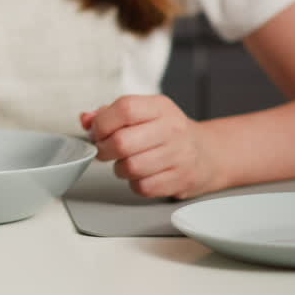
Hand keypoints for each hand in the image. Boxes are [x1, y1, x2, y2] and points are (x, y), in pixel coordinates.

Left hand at [80, 95, 223, 199]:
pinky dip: (136, 184)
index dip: (103, 123)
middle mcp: (172, 129)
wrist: (209, 153)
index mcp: (160, 107)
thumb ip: (110, 114)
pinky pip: (143, 187)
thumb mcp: (144, 113)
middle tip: (106, 152)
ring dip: (120, 169)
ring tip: (127, 162)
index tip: (98, 133)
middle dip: (104, 150)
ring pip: (130, 167)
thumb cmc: (167, 133)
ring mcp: (179, 155)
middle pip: (122, 142)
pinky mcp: (181, 179)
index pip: (125, 108)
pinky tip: (142, 175)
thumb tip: (86, 119)